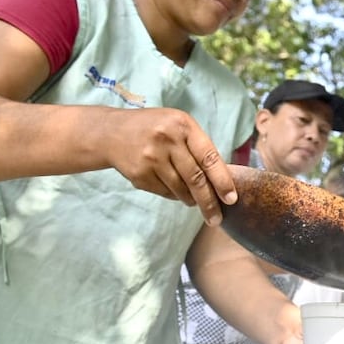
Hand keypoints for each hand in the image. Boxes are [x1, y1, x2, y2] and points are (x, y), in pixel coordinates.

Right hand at [106, 107, 237, 225]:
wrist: (111, 133)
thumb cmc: (155, 129)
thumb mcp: (178, 125)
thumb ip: (198, 146)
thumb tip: (221, 181)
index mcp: (183, 126)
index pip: (209, 157)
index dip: (222, 180)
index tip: (231, 199)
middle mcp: (167, 141)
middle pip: (195, 179)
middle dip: (209, 202)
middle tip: (217, 218)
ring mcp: (151, 158)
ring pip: (180, 189)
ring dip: (192, 199)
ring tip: (196, 201)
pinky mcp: (139, 174)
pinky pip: (165, 192)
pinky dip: (174, 195)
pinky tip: (174, 189)